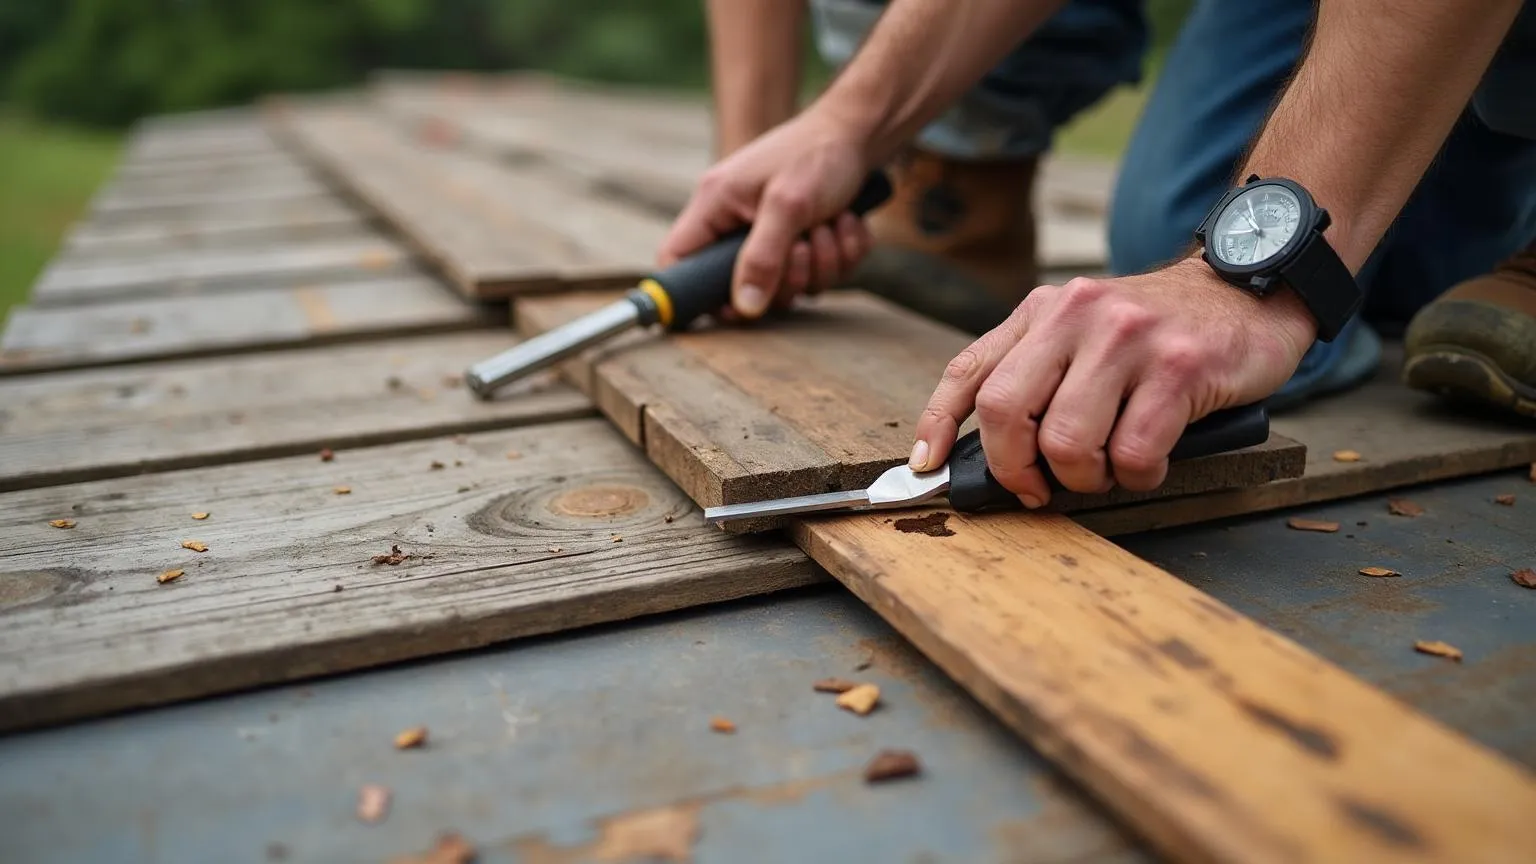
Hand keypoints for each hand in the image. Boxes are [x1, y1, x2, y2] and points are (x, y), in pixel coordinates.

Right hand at [657, 106, 874, 318]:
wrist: (860, 134)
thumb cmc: (817, 155)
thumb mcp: (787, 204)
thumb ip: (762, 258)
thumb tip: (744, 309)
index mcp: (715, 206)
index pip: (676, 259)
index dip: (692, 292)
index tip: (730, 309)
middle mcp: (737, 226)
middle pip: (743, 288)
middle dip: (787, 277)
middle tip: (805, 245)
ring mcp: (771, 239)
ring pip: (790, 287)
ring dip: (821, 262)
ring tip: (830, 222)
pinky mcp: (804, 245)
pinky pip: (820, 276)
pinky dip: (840, 253)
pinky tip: (844, 222)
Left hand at [909, 256, 1316, 504]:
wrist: (1247, 289)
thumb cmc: (1160, 331)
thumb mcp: (1083, 331)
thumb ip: (1038, 373)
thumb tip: (992, 451)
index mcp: (1042, 310)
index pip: (969, 371)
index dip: (938, 425)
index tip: (927, 466)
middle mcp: (1076, 314)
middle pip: (1007, 411)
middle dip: (1015, 467)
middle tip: (1040, 487)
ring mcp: (1127, 338)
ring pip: (1069, 441)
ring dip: (1085, 477)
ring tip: (1108, 469)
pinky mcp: (1179, 367)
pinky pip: (1133, 451)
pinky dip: (1137, 474)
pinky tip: (1149, 461)